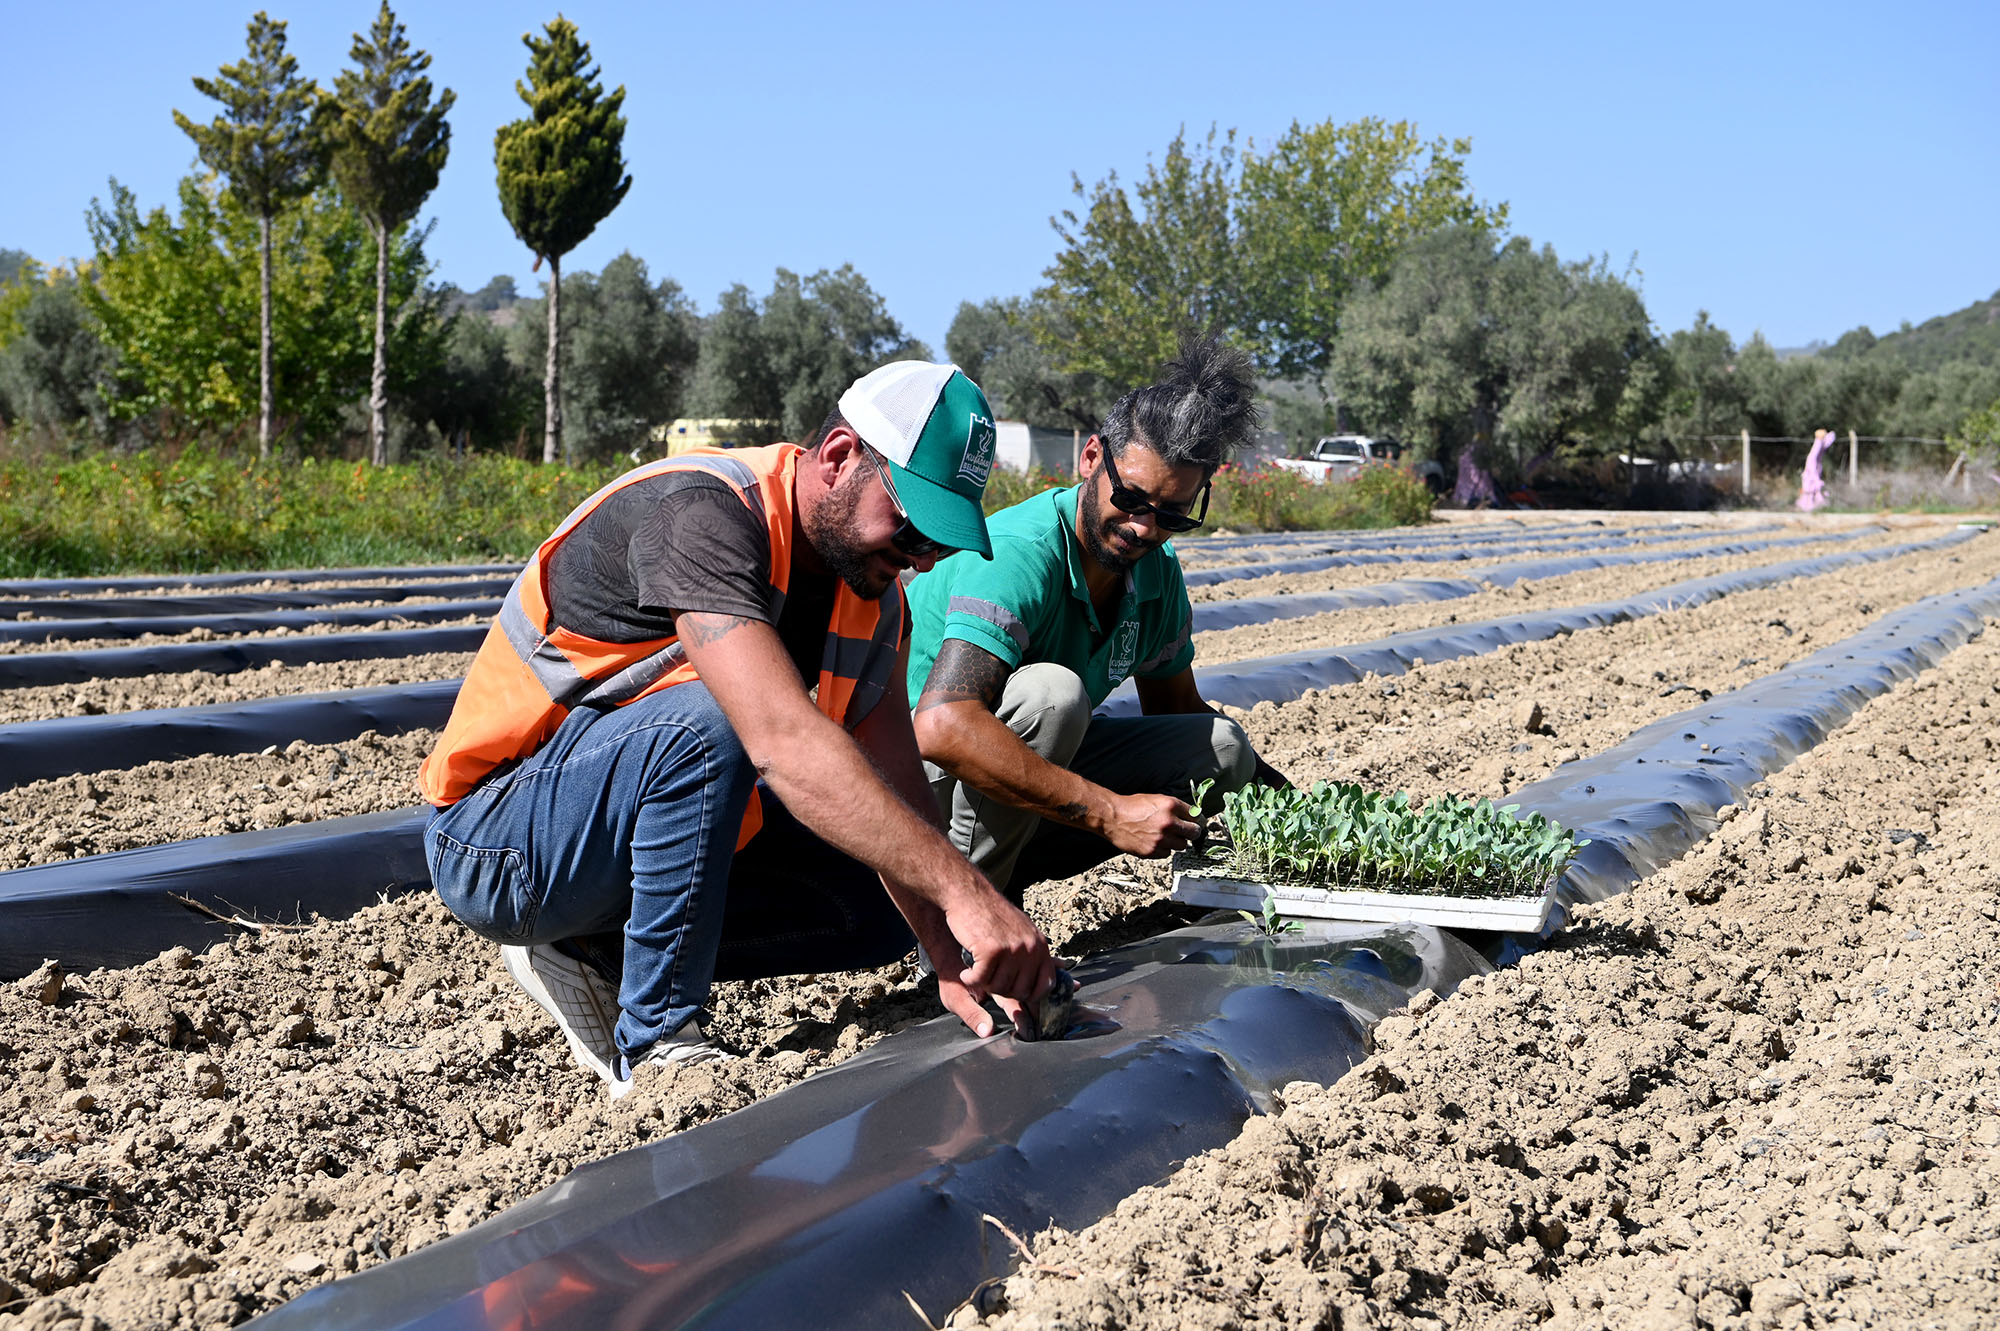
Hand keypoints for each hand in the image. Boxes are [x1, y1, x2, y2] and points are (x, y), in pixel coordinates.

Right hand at [929, 889, 1054, 1037]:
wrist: (969, 894)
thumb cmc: (991, 914)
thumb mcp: (1022, 930)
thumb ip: (1036, 952)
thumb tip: (1060, 968)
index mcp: (1040, 945)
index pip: (1046, 985)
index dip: (1031, 997)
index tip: (1017, 999)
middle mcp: (1031, 948)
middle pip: (1020, 991)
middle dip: (1001, 991)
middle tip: (988, 979)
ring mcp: (1013, 949)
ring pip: (999, 987)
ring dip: (983, 985)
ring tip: (975, 972)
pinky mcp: (992, 950)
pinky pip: (980, 980)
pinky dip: (969, 980)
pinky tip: (965, 973)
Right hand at [1104, 792, 1202, 857]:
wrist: (1113, 818)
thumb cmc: (1132, 807)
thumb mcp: (1156, 799)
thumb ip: (1174, 808)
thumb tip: (1191, 816)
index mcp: (1170, 805)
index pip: (1195, 815)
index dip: (1194, 819)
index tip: (1193, 822)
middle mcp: (1168, 822)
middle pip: (1194, 832)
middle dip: (1191, 832)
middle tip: (1185, 832)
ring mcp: (1161, 838)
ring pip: (1182, 845)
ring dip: (1176, 842)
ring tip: (1164, 836)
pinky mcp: (1153, 851)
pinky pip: (1167, 853)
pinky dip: (1163, 849)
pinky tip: (1153, 841)